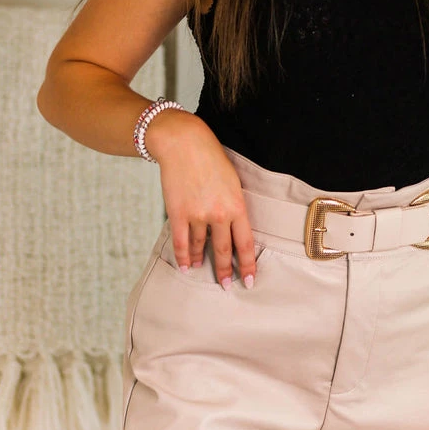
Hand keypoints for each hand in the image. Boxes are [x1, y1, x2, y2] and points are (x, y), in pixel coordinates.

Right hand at [146, 109, 258, 289]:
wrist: (184, 143)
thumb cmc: (211, 158)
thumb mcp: (233, 181)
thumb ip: (234, 205)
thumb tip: (234, 227)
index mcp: (237, 206)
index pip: (245, 243)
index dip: (248, 265)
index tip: (249, 281)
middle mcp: (219, 214)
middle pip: (224, 250)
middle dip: (226, 271)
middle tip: (226, 286)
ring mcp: (197, 215)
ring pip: (200, 247)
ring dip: (201, 261)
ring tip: (201, 270)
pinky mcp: (179, 213)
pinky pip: (181, 242)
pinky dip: (183, 257)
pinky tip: (185, 266)